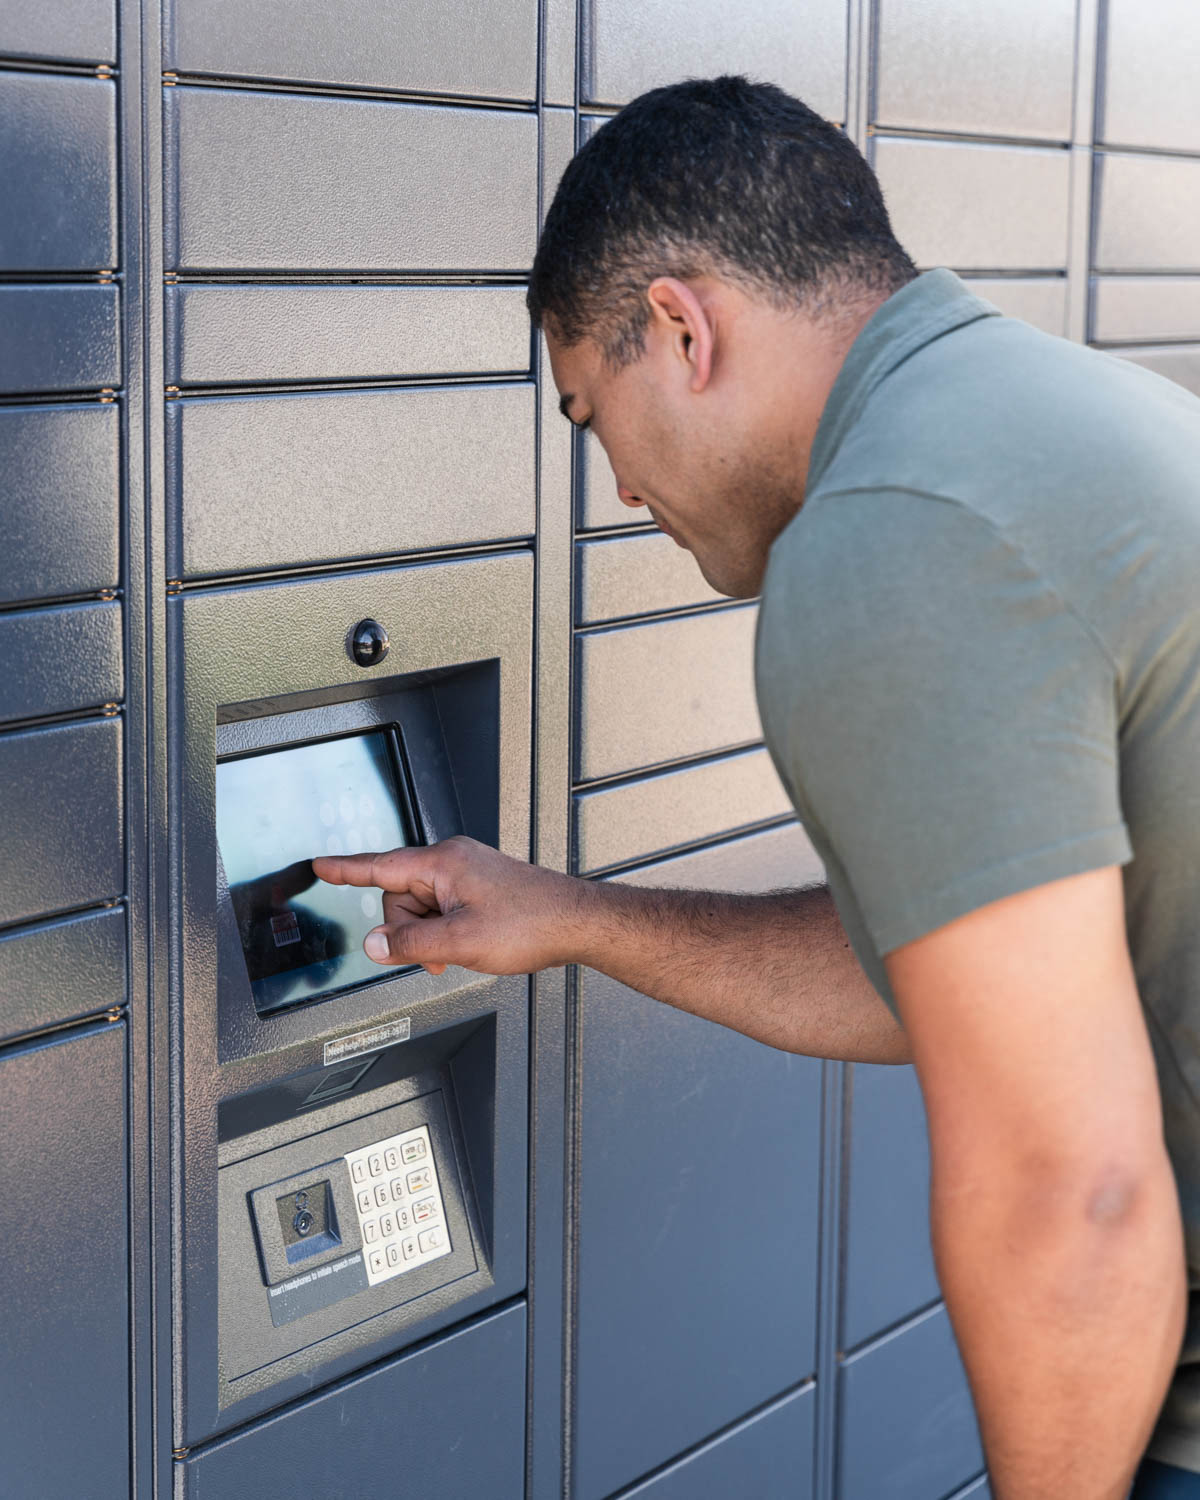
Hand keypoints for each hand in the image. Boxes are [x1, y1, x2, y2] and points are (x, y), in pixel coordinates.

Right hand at [312, 836, 591, 975]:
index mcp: (444, 862)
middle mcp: (453, 861)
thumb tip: (375, 943)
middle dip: (410, 931)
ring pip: (422, 908)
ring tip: (462, 951)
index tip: (320, 866)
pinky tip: (469, 946)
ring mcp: (468, 874)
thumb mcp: (461, 942)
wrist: (577, 923)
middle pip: (400, 897)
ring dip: (432, 936)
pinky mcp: (480, 888)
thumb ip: (411, 943)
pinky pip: (444, 910)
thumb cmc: (532, 923)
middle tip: (438, 953)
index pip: (380, 865)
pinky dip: (448, 932)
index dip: (345, 870)